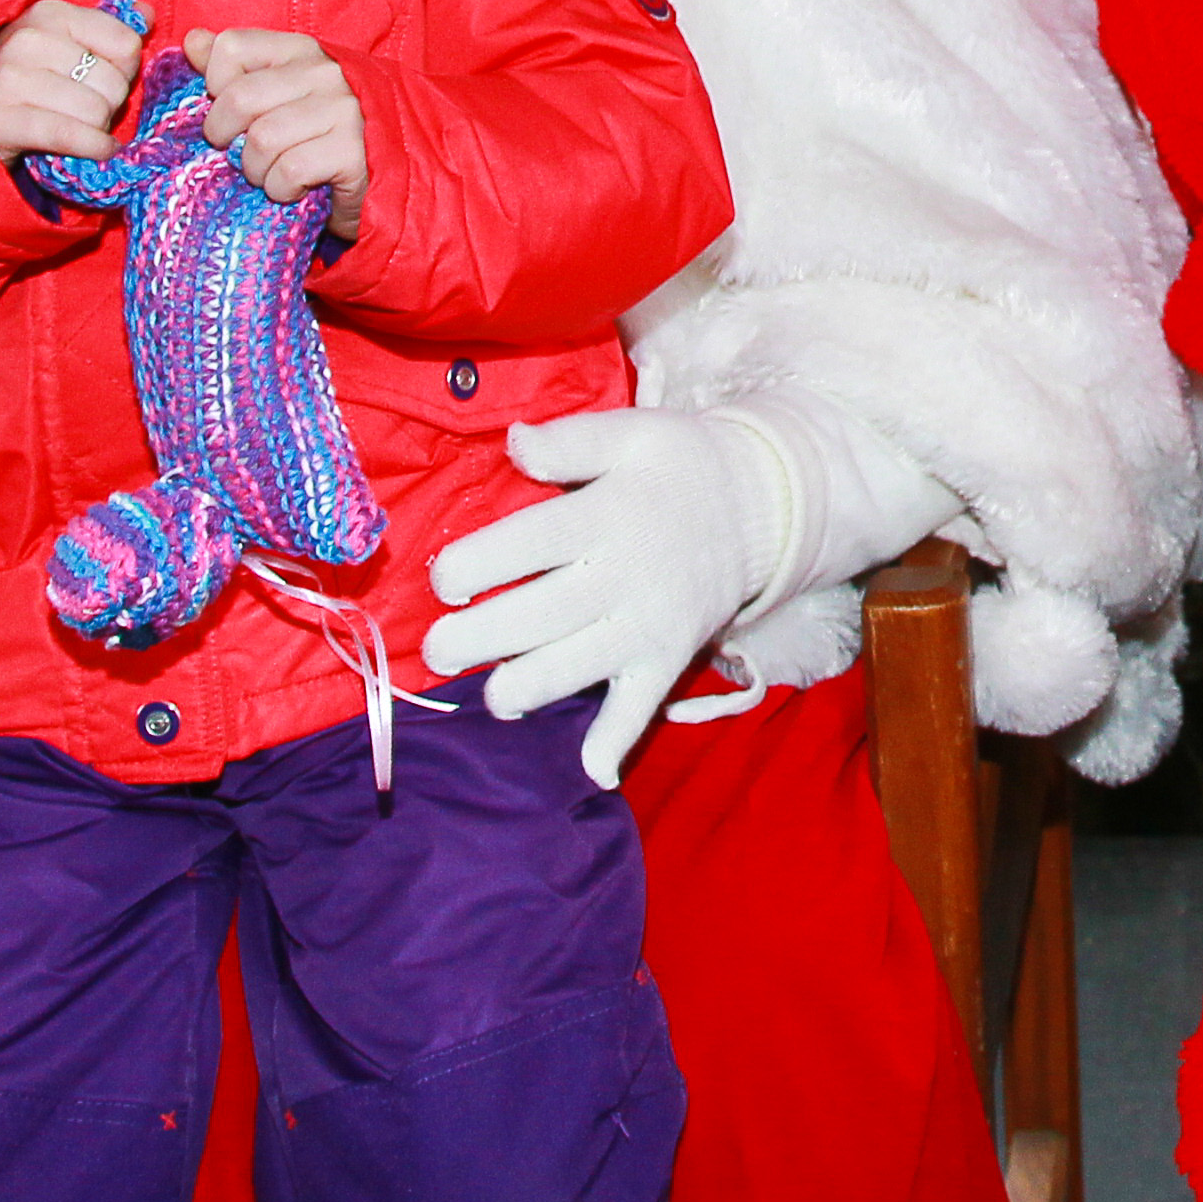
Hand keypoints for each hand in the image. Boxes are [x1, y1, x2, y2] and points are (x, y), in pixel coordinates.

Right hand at [0, 0, 141, 161]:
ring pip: (96, 112)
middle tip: (87, 109)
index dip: (125, 69)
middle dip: (109, 103)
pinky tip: (97, 148)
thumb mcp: (70, 43)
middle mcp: (26, 39)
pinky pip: (71, 136)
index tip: (103, 79)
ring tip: (77, 124)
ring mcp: (8, 78)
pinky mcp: (0, 120)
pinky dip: (93, 148)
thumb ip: (112, 27)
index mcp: (49, 14)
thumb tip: (146, 14)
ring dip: (97, 128)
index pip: (126, 44)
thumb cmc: (34, 78)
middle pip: (113, 82)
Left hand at [189, 28, 368, 240]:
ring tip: (271, 174)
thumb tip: (193, 41)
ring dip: (256, 170)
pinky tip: (294, 189)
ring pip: (262, 139)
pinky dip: (281, 189)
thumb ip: (237, 67)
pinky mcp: (353, 151)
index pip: (232, 47)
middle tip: (242, 152)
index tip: (231, 112)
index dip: (215, 84)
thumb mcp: (281, 93)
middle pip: (239, 98)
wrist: (387, 173)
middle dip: (226, 137)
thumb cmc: (322, 134)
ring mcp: (344, 110)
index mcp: (301, 50)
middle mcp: (325, 73)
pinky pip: (289, 170)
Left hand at [424, 408, 793, 785]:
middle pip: (537, 616)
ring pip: (572, 669)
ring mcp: (645, 625)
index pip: (528, 543)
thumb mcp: (634, 432)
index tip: (444, 580)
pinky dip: (615, 744)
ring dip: (522, 689)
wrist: (764, 506)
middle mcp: (622, 577)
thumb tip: (514, 443)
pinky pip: (639, 709)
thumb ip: (571, 440)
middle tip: (438, 650)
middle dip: (475, 639)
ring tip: (493, 693)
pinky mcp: (666, 660)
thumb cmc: (682, 466)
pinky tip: (589, 770)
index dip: (473, 566)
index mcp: (606, 515)